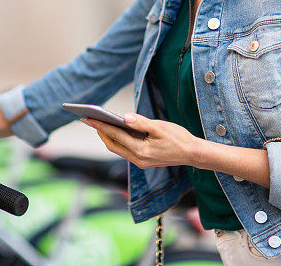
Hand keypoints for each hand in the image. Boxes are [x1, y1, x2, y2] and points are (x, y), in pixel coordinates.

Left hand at [83, 113, 200, 168]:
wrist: (192, 153)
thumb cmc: (178, 138)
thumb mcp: (160, 127)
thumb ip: (141, 122)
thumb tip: (124, 117)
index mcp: (141, 151)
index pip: (115, 135)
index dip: (101, 125)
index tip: (88, 118)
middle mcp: (138, 159)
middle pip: (112, 145)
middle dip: (100, 132)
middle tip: (88, 119)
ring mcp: (140, 162)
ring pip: (118, 149)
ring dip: (108, 137)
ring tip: (99, 124)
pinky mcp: (143, 161)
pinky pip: (125, 150)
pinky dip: (118, 141)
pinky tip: (115, 131)